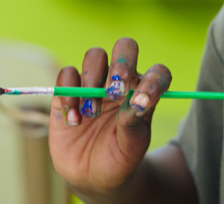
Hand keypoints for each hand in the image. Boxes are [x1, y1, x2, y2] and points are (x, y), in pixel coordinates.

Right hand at [48, 38, 172, 197]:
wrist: (91, 176)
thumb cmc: (119, 158)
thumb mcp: (132, 147)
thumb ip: (134, 123)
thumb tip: (137, 100)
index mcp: (143, 91)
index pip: (157, 72)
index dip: (153, 80)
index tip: (141, 102)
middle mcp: (120, 81)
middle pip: (125, 47)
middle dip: (121, 63)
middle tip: (114, 93)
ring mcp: (94, 83)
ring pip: (95, 56)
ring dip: (92, 81)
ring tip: (91, 115)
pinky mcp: (68, 91)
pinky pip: (67, 75)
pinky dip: (68, 95)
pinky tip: (74, 121)